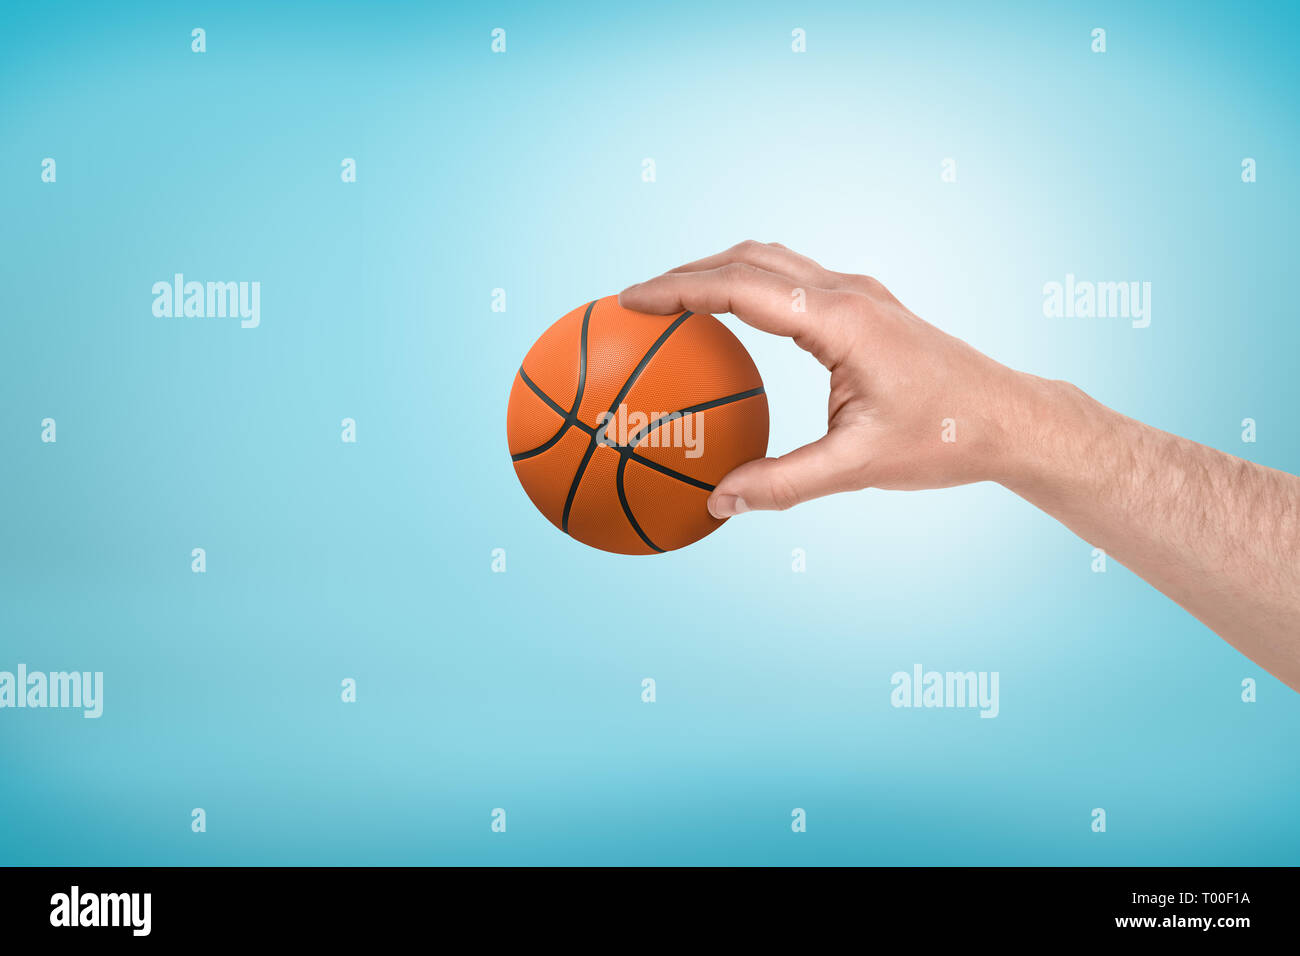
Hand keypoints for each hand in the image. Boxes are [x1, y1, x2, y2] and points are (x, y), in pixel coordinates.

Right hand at [619, 241, 1036, 516]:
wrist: (1010, 418)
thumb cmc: (944, 438)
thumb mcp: (859, 468)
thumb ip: (783, 483)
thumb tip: (718, 501)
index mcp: (840, 320)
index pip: (740, 287)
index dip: (678, 290)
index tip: (630, 300)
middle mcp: (847, 293)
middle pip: (748, 258)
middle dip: (686, 272)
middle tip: (635, 300)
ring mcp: (858, 294)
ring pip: (772, 261)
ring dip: (717, 271)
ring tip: (672, 299)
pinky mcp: (864, 308)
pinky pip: (792, 280)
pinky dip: (748, 285)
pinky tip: (731, 316)